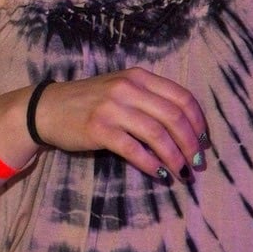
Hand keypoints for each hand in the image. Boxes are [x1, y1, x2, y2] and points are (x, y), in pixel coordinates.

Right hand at [36, 69, 207, 175]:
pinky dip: (151, 164)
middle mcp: (128, 88)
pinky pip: (134, 150)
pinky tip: (159, 174)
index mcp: (139, 77)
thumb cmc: (89, 101)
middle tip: (198, 164)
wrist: (47, 108)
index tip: (205, 143)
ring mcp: (113, 108)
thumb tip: (186, 130)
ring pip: (157, 135)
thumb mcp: (121, 89)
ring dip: (175, 158)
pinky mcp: (99, 129)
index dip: (199, 123)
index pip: (182, 98)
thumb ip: (150, 100)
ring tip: (182, 173)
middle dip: (192, 145)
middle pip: (174, 117)